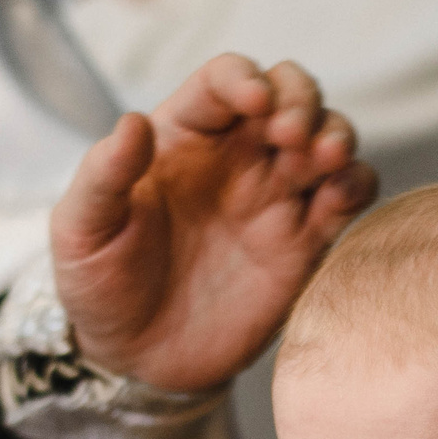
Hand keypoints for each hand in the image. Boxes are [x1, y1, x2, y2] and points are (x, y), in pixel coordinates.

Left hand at [51, 53, 376, 393]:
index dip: (243, 79)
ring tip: (324, 159)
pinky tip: (339, 198)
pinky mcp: (305, 243)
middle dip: (301, 98)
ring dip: (337, 134)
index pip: (223, 80)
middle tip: (291, 136)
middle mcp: (238, 156)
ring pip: (329, 136)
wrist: (136, 360)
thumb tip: (132, 123)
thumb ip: (103, 177)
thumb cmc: (101, 286)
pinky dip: (357, 185)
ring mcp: (277, 196)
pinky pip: (349, 196)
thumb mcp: (81, 231)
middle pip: (289, 93)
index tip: (252, 103)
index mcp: (184, 137)